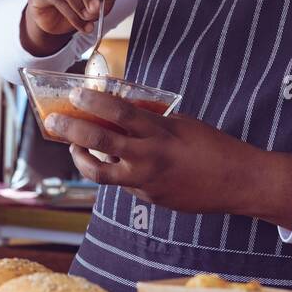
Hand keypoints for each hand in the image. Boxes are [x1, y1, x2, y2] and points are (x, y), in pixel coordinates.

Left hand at [45, 87, 291, 226]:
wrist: (237, 183)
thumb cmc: (213, 147)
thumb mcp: (183, 124)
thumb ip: (152, 120)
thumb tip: (122, 111)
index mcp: (161, 133)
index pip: (120, 113)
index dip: (94, 101)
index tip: (76, 93)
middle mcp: (150, 158)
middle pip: (101, 142)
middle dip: (72, 130)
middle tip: (53, 121)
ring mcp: (147, 181)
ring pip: (101, 173)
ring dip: (81, 158)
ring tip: (73, 147)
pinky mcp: (149, 198)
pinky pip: (123, 182)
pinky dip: (114, 169)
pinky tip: (114, 161)